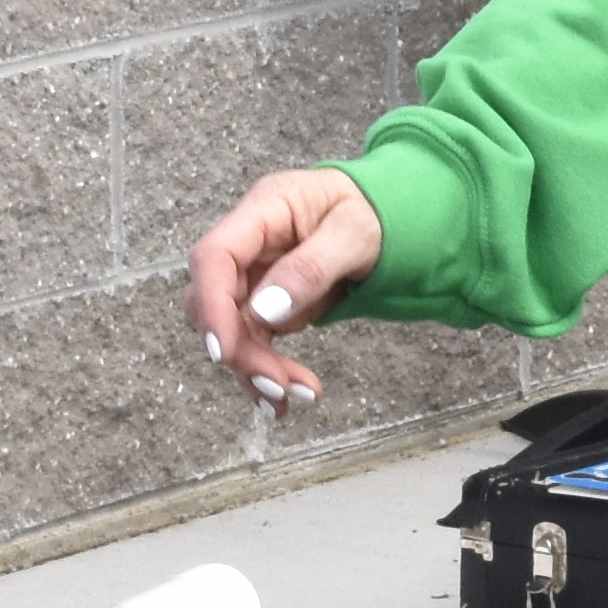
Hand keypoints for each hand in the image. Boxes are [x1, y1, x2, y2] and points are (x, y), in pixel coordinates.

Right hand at [188, 168, 383, 409]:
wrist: (395, 216)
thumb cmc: (376, 210)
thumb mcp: (357, 232)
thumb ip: (312, 267)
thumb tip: (264, 310)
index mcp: (265, 209)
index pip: (215, 256)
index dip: (211, 304)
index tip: (222, 351)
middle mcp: (250, 244)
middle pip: (218, 301)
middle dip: (241, 348)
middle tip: (278, 385)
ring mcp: (256, 274)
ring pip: (233, 329)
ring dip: (255, 367)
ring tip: (294, 397)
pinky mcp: (267, 301)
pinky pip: (255, 339)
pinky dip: (267, 369)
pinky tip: (284, 399)